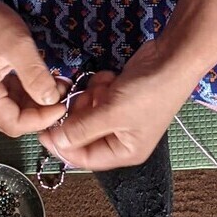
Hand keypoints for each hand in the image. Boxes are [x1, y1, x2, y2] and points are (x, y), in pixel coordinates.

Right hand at [0, 0, 66, 139]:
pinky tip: (38, 80)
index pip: (14, 124)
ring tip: (54, 84)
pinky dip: (22, 92)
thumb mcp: (19, 47)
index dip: (41, 119)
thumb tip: (52, 101)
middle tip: (60, 92)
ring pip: (8, 109)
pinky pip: (2, 97)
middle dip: (38, 111)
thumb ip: (36, 77)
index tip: (63, 104)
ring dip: (32, 101)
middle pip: (10, 120)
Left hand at [43, 48, 194, 171]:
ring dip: (90, 97)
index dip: (61, 146)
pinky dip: (100, 86)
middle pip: (83, 134)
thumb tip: (56, 142)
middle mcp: (121, 138)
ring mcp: (120, 115)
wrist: (173, 58)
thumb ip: (81, 130)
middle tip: (85, 97)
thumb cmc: (148, 92)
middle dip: (80, 114)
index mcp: (124, 152)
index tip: (42, 130)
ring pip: (87, 112)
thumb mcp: (111, 113)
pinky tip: (112, 78)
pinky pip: (96, 96)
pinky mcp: (118, 96)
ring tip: (105, 87)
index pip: (83, 158)